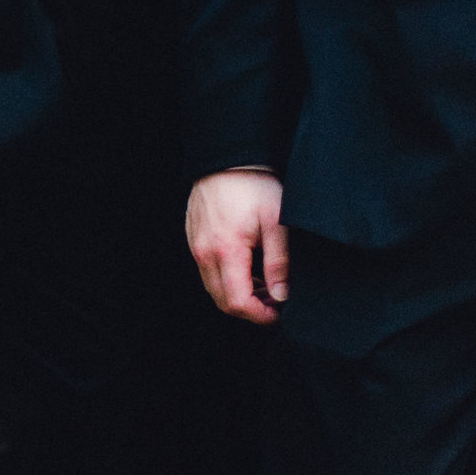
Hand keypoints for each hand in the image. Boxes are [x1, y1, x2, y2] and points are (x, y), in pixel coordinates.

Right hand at [187, 167, 288, 322]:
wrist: (228, 158)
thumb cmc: (254, 186)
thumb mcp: (277, 223)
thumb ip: (279, 263)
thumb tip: (281, 296)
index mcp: (226, 251)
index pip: (237, 302)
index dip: (259, 316)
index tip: (278, 313)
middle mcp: (205, 253)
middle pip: (222, 301)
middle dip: (249, 309)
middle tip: (275, 301)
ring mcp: (196, 246)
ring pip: (213, 287)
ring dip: (238, 294)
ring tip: (265, 283)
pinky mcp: (194, 238)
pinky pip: (208, 270)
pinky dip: (228, 278)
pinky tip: (248, 266)